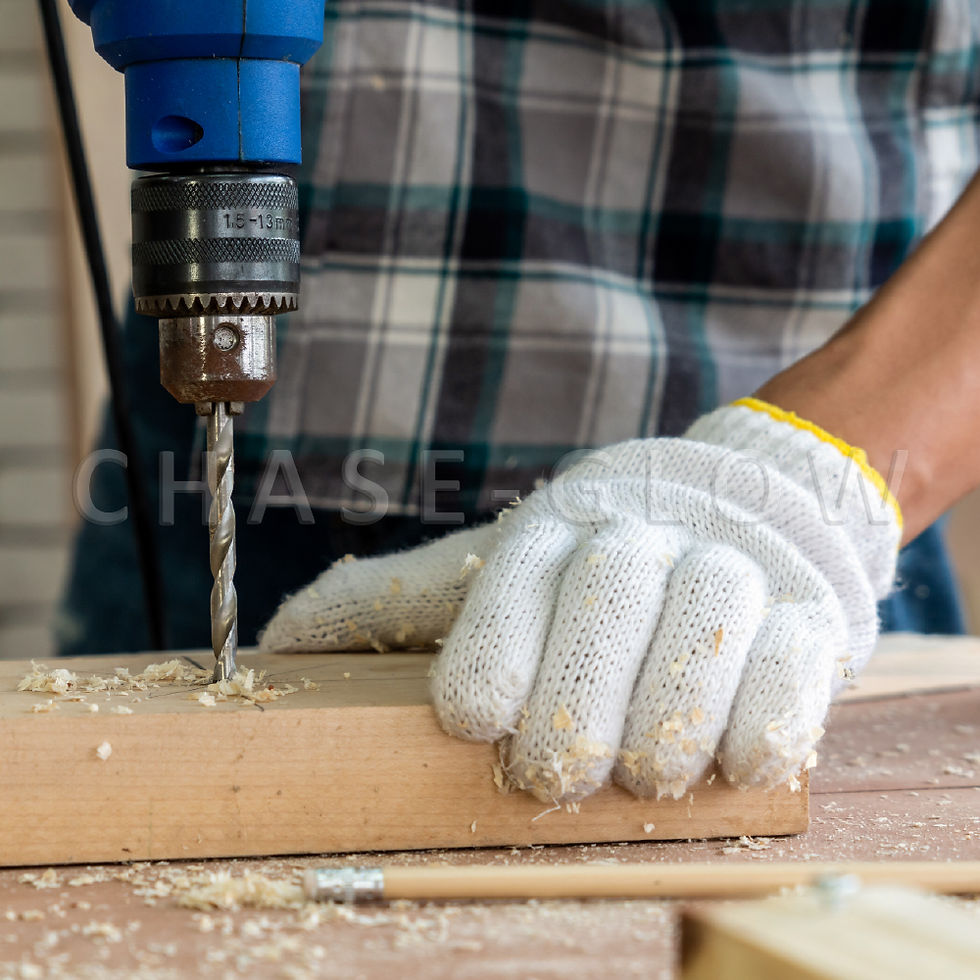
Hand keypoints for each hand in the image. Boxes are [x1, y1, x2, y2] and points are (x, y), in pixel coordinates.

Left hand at [259, 399, 899, 802]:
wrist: (749, 501)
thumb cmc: (600, 554)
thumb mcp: (496, 564)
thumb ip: (400, 600)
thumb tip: (274, 644)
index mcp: (558, 523)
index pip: (512, 580)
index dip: (491, 657)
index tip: (475, 724)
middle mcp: (643, 531)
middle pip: (606, 608)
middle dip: (575, 711)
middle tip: (556, 777)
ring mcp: (732, 564)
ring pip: (699, 642)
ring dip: (664, 731)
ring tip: (645, 773)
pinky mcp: (807, 609)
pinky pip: (789, 672)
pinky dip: (758, 729)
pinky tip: (731, 762)